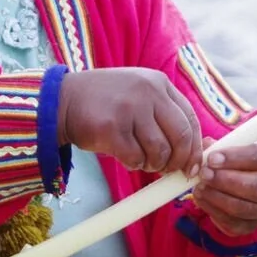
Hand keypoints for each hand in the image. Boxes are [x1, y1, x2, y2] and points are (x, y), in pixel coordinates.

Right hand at [57, 68, 202, 175]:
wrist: (61, 102)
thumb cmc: (103, 104)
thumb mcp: (137, 94)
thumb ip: (163, 113)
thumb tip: (191, 151)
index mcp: (158, 83)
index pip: (191, 119)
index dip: (196, 147)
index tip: (192, 166)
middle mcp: (148, 92)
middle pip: (181, 136)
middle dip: (180, 161)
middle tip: (171, 172)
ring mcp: (130, 109)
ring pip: (160, 151)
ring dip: (154, 164)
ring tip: (142, 161)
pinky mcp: (111, 128)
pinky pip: (136, 159)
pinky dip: (134, 164)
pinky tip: (125, 157)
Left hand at [192, 139, 256, 236]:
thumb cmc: (249, 159)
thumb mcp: (242, 144)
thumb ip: (224, 144)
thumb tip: (206, 146)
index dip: (235, 157)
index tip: (212, 157)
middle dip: (226, 181)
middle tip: (204, 173)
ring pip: (244, 208)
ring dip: (217, 198)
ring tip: (200, 186)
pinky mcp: (254, 225)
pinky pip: (233, 223)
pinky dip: (213, 211)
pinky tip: (201, 198)